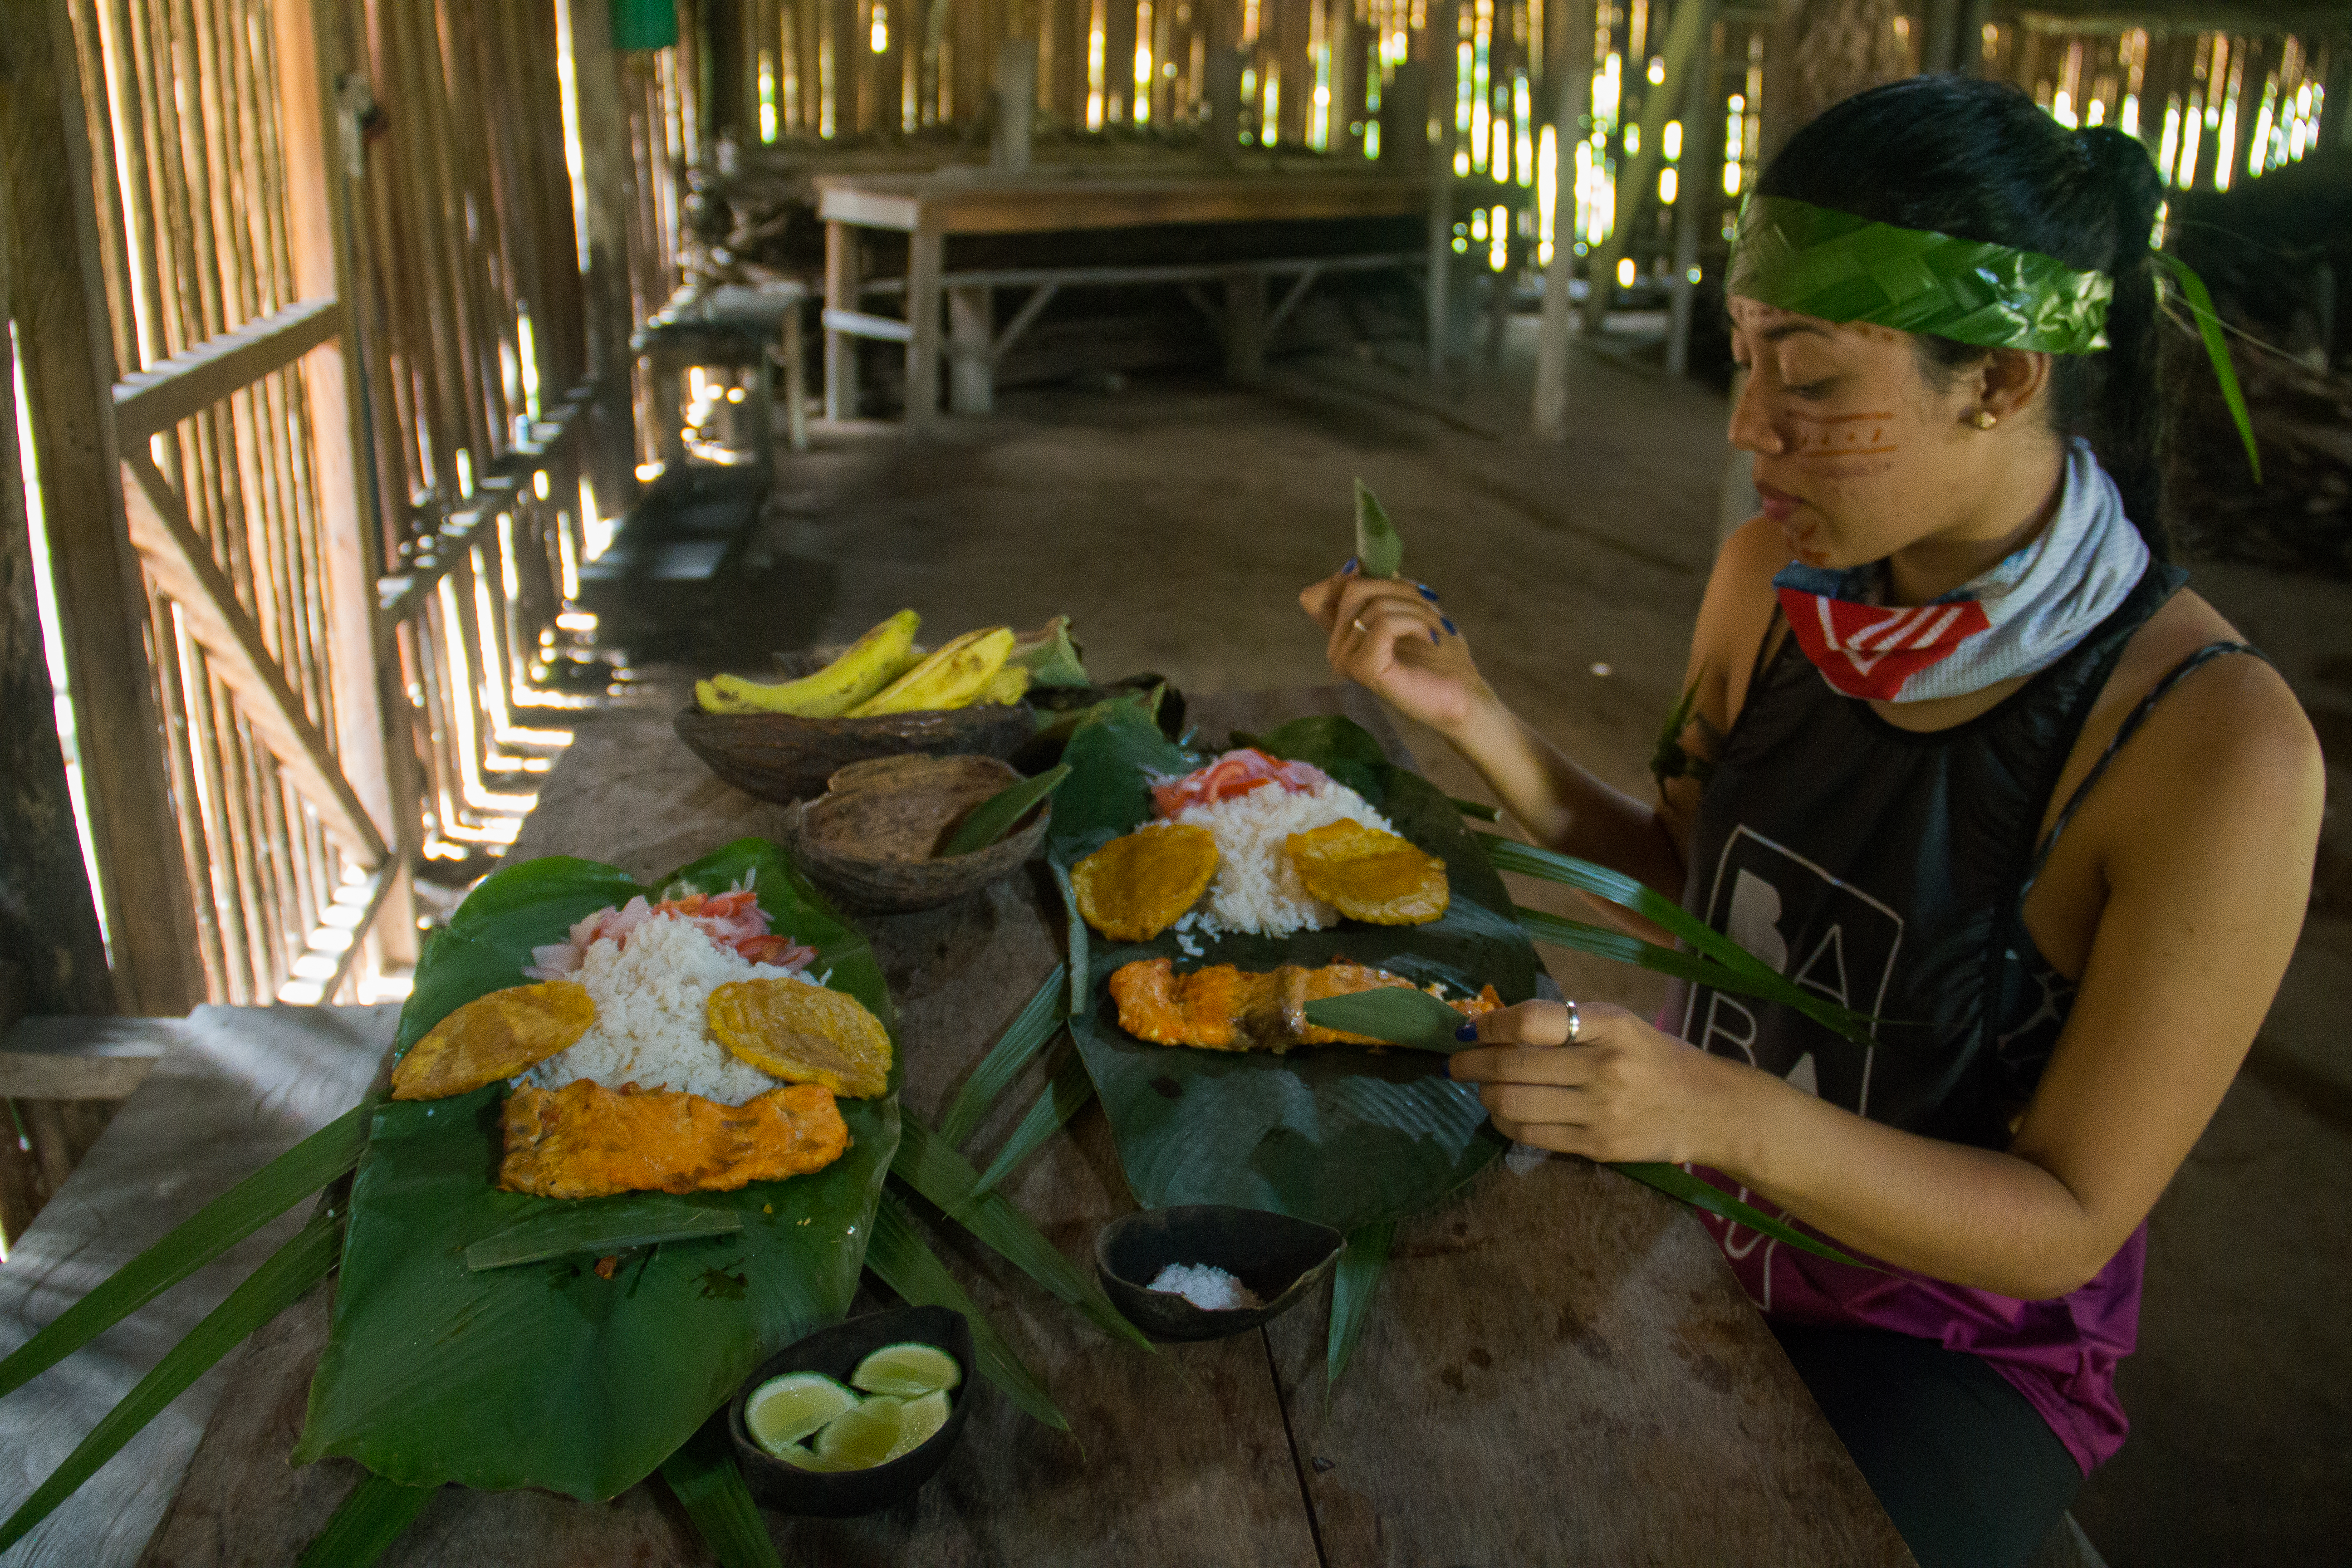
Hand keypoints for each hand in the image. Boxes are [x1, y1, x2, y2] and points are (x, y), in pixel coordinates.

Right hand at [1297, 564, 1489, 736]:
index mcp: (1343, 637)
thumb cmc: (1439, 654)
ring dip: (1416, 609)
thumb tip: (1355, 564)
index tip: (1379, 581)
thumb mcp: (1409, 607)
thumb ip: (1379, 589)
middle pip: (1352, 590)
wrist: (1463, 694)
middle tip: (1429, 608)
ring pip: (1374, 605)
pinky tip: (1430, 638)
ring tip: (1435, 629)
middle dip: (1398, 588)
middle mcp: (1337, 650)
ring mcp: (1347, 661)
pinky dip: (1415, 623)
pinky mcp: (1365, 669)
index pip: (1316, 597)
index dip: (1343, 580)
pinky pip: (1384, 624)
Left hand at [1449, 1000, 1729, 1164]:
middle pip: (1511, 1066)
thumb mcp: (1618, 1024)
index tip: (1472, 1029)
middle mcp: (1604, 1067)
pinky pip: (1530, 1135)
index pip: (1530, 1022)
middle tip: (1456, 1061)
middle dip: (1470, 1063)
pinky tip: (1505, 1111)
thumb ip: (1563, 1023)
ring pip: (1513, 1104)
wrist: (1707, 1108)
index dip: (1490, 1025)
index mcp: (1609, 1025)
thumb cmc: (1655, 1058)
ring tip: (1482, 1086)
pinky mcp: (1596, 1147)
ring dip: (1484, 1094)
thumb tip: (1493, 1026)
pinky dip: (1505, 1121)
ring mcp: (1600, 1112)